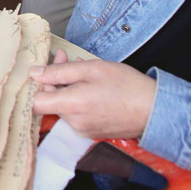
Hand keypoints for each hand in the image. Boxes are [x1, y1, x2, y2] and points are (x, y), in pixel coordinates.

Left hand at [30, 50, 155, 138]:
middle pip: (50, 100)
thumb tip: (34, 73)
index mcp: (72, 106)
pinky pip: (76, 113)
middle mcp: (74, 122)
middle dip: (55, 77)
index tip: (45, 68)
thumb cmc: (126, 86)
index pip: (35, 102)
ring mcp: (83, 130)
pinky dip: (77, 97)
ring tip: (81, 68)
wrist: (156, 110)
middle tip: (65, 57)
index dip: (37, 83)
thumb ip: (59, 71)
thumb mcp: (91, 69)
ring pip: (64, 105)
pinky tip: (89, 83)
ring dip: (67, 85)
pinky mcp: (92, 132)